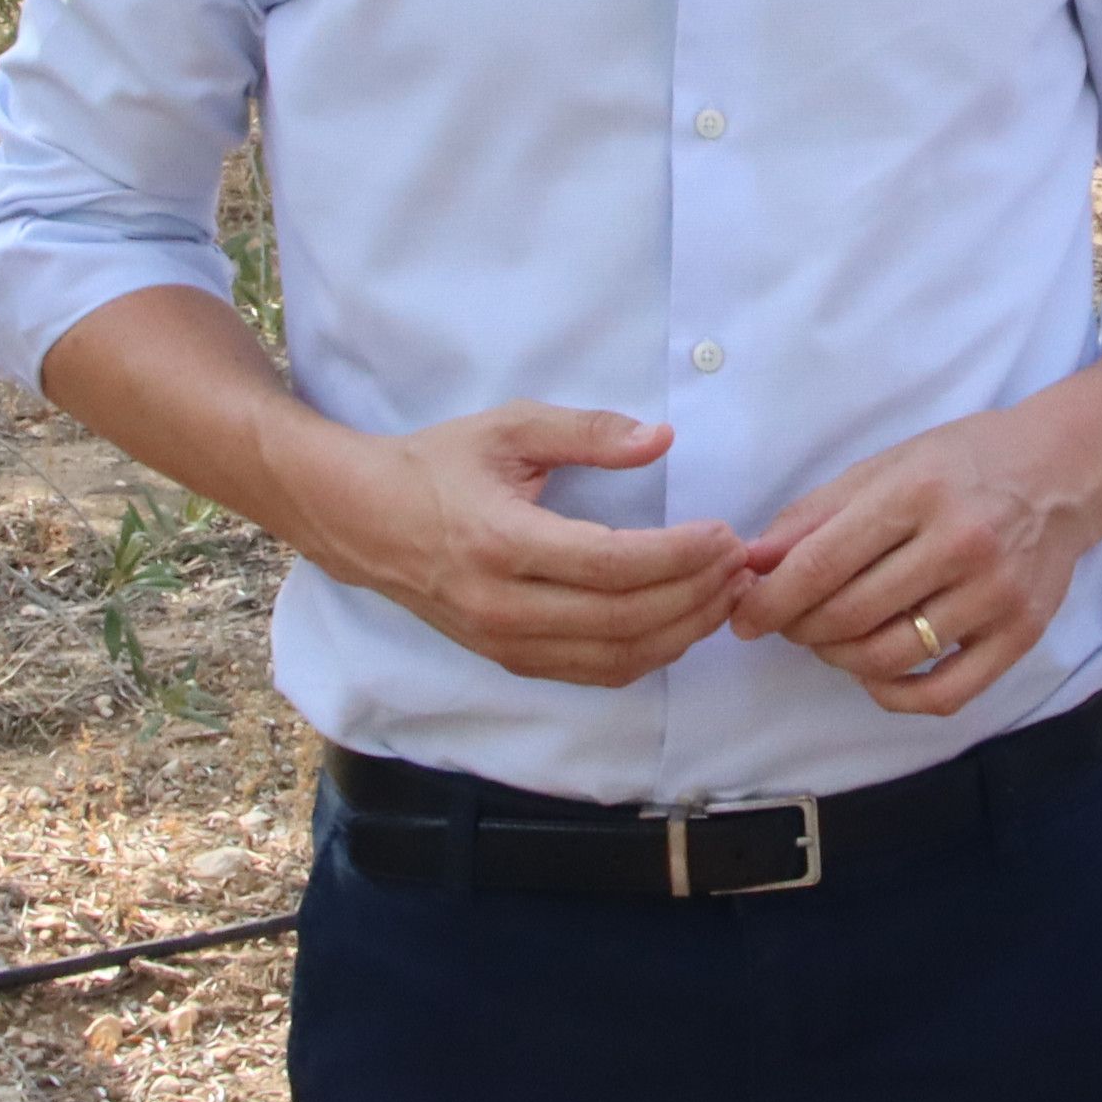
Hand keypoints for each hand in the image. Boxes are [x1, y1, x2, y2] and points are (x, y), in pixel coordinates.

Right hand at [302, 403, 746, 688]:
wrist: (363, 519)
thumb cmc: (439, 465)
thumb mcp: (509, 428)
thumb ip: (588, 431)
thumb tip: (662, 439)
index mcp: (501, 543)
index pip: (613, 565)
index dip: (680, 555)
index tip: (724, 534)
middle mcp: (502, 606)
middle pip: (624, 618)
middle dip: (696, 595)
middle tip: (738, 565)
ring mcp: (503, 642)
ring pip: (615, 657)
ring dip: (683, 631)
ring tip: (724, 594)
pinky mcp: (509, 660)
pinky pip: (594, 673)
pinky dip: (648, 654)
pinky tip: (681, 623)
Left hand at [731, 396, 1101, 714]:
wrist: (1065, 471)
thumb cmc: (965, 464)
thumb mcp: (887, 466)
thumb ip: (817, 514)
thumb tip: (754, 564)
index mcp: (919, 493)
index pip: (824, 564)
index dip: (772, 600)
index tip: (745, 618)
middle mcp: (962, 544)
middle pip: (851, 615)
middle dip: (800, 629)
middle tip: (788, 624)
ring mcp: (996, 594)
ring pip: (890, 657)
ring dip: (840, 660)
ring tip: (830, 641)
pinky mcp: (1021, 634)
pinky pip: (944, 693)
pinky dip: (895, 694)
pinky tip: (876, 673)